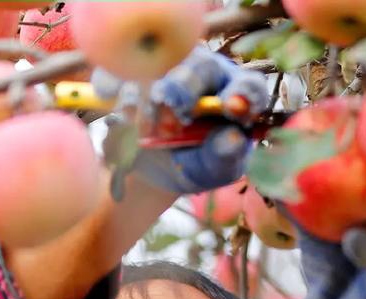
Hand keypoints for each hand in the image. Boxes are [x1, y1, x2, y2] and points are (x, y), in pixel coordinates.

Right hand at [94, 49, 269, 194]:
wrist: (152, 168)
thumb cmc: (192, 164)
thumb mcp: (212, 169)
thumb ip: (224, 156)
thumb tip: (233, 138)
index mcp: (234, 93)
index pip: (248, 86)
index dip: (243, 95)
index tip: (233, 109)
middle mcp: (205, 70)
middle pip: (200, 65)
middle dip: (184, 92)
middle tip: (170, 125)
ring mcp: (166, 63)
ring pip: (157, 65)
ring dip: (147, 101)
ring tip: (145, 133)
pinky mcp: (131, 67)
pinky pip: (119, 69)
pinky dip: (117, 94)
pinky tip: (122, 117)